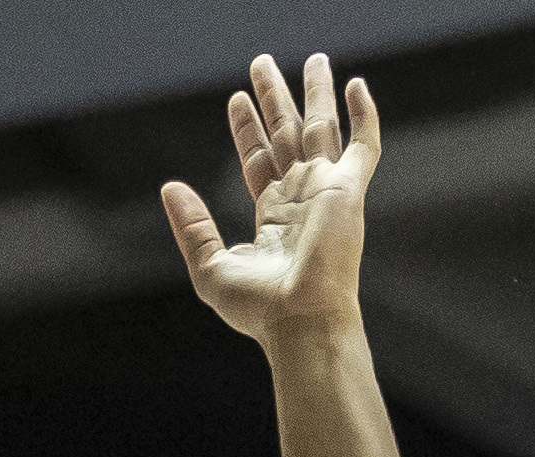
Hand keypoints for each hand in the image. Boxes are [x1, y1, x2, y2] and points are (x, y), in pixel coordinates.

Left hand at [160, 53, 379, 345]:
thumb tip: (171, 187)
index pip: (259, 161)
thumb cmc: (260, 309)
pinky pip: (362, 146)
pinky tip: (356, 85)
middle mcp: (302, 200)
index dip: (247, 130)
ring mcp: (327, 193)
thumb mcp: (209, 266)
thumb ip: (192, 226)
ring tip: (313, 58)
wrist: (300, 321)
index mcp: (275, 218)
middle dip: (276, 100)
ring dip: (316, 93)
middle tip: (262, 64)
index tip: (237, 99)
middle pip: (287, 136)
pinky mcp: (348, 191)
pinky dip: (363, 116)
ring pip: (321, 130)